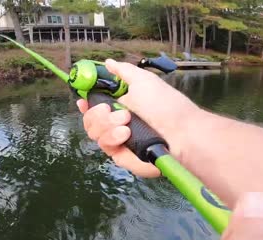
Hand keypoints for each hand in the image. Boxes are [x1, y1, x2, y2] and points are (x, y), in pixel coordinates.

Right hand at [77, 59, 202, 176]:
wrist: (179, 133)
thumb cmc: (164, 105)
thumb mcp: (143, 81)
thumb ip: (122, 71)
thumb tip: (108, 62)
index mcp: (121, 105)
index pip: (96, 105)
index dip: (87, 103)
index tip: (83, 100)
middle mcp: (116, 123)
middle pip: (89, 119)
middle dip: (98, 114)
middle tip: (116, 111)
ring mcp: (117, 140)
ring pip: (93, 132)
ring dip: (107, 124)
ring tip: (127, 123)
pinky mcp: (119, 155)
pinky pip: (104, 145)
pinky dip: (112, 137)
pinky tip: (126, 134)